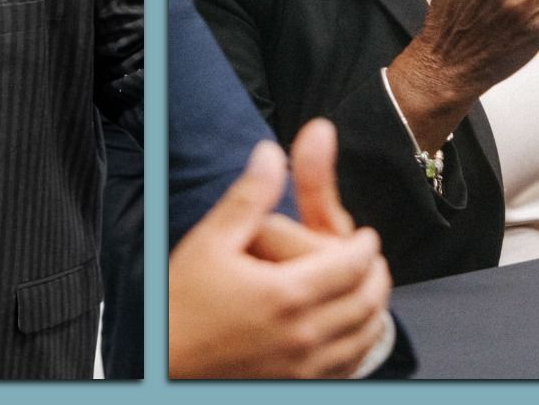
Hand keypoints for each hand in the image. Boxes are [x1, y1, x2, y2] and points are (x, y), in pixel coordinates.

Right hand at [168, 124, 391, 378]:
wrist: (163, 367)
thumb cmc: (179, 308)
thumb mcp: (209, 243)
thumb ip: (249, 199)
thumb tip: (270, 155)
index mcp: (286, 294)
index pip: (352, 265)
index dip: (365, 246)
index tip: (365, 236)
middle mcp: (303, 335)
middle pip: (366, 301)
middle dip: (375, 275)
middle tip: (371, 259)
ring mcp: (305, 368)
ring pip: (363, 336)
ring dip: (373, 309)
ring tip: (365, 290)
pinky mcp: (299, 387)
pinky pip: (349, 367)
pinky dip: (360, 345)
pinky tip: (350, 333)